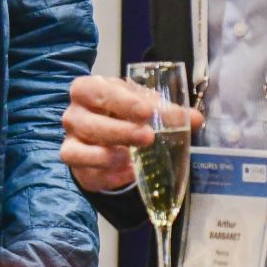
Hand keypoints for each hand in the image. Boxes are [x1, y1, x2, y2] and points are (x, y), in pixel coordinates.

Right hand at [59, 73, 203, 193]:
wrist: (107, 131)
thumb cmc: (123, 110)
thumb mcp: (142, 104)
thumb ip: (168, 111)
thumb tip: (195, 119)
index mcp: (88, 89)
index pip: (100, 92)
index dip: (123, 102)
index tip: (146, 111)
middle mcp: (74, 115)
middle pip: (89, 123)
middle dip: (120, 131)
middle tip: (148, 137)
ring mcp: (71, 142)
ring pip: (78, 152)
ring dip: (108, 156)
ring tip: (134, 158)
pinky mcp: (76, 168)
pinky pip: (87, 175)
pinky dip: (108, 176)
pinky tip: (129, 174)